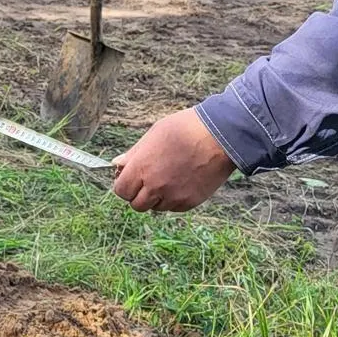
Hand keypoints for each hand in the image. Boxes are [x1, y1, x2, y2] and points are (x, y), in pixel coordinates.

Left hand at [111, 109, 238, 212]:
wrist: (220, 136)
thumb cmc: (185, 129)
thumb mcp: (154, 134)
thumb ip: (134, 154)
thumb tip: (117, 164)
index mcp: (142, 168)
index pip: (121, 190)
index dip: (124, 184)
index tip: (130, 178)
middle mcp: (155, 186)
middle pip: (136, 204)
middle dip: (138, 194)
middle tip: (148, 180)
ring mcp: (173, 197)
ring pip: (155, 207)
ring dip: (156, 198)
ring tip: (168, 177)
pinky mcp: (189, 202)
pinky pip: (173, 207)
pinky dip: (173, 199)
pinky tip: (181, 181)